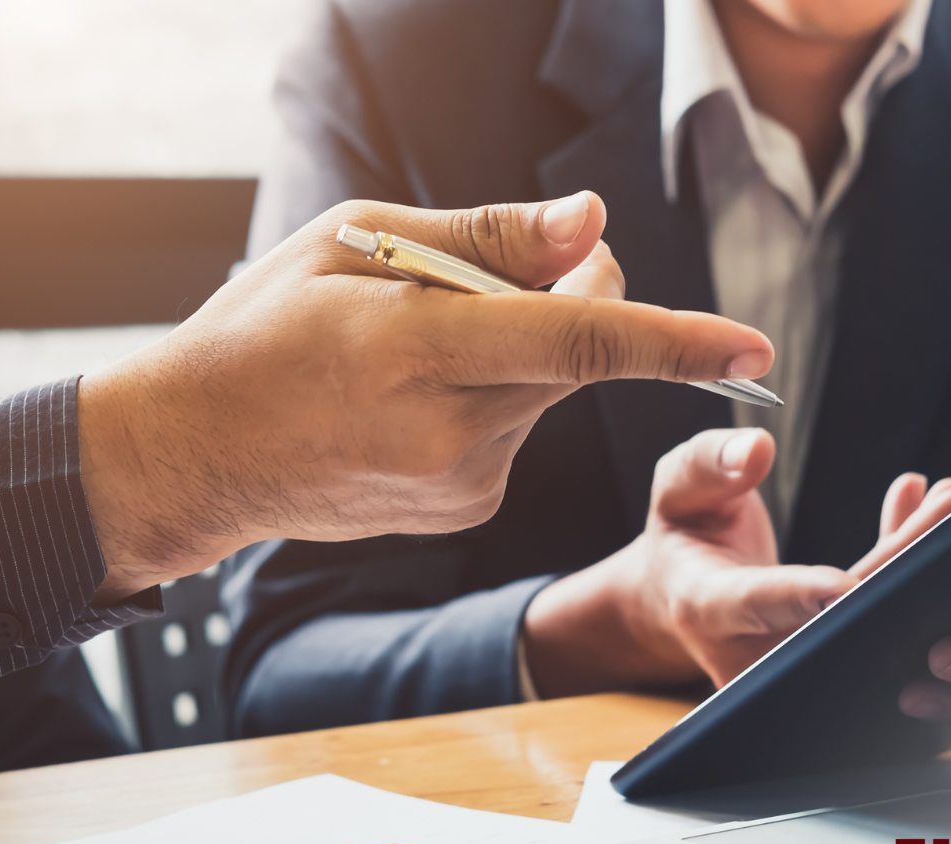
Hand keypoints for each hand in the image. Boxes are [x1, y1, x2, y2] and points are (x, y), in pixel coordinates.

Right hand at [75, 193, 771, 601]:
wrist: (198, 455)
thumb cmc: (265, 330)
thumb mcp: (352, 243)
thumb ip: (485, 239)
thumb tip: (593, 227)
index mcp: (415, 354)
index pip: (577, 343)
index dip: (675, 341)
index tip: (752, 349)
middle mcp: (450, 432)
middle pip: (576, 351)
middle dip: (570, 294)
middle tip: (485, 270)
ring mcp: (462, 484)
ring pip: (550, 389)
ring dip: (521, 349)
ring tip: (416, 347)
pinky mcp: (467, 510)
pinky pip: (520, 430)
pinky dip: (495, 397)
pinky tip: (415, 399)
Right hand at [523, 427, 950, 694]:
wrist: (679, 596)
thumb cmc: (679, 538)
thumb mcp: (675, 490)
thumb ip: (708, 465)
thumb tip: (756, 449)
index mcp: (706, 607)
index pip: (756, 603)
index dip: (801, 596)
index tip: (842, 585)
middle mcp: (756, 644)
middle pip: (836, 612)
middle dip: (900, 559)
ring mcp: (797, 654)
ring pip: (866, 611)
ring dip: (916, 555)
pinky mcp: (828, 645)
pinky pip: (873, 606)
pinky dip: (901, 558)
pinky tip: (919, 505)